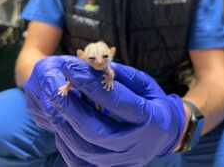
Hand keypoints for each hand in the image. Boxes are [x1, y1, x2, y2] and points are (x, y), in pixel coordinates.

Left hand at [24, 56, 185, 166]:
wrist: (168, 134)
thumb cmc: (155, 103)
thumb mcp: (145, 84)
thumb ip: (122, 76)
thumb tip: (94, 67)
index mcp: (150, 119)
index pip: (114, 100)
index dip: (89, 82)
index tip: (70, 67)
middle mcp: (137, 144)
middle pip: (96, 131)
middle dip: (71, 109)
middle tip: (56, 90)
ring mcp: (124, 161)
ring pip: (86, 150)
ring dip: (66, 127)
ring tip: (55, 106)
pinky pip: (83, 164)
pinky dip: (68, 146)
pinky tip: (62, 127)